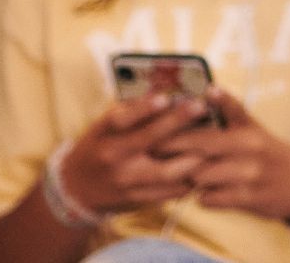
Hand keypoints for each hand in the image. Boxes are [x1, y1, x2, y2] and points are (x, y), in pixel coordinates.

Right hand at [54, 91, 215, 215]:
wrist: (77, 189)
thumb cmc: (99, 146)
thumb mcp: (104, 126)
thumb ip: (131, 110)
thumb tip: (166, 90)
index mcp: (104, 134)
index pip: (121, 119)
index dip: (143, 109)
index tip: (164, 97)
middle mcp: (114, 157)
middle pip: (148, 140)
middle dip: (176, 122)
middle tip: (199, 107)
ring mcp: (126, 181)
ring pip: (166, 171)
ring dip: (192, 155)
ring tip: (212, 138)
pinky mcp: (137, 199)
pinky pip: (169, 191)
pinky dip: (189, 178)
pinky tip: (204, 164)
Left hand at [155, 90, 289, 221]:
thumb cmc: (268, 152)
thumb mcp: (253, 126)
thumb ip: (231, 109)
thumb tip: (210, 89)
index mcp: (245, 130)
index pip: (203, 129)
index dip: (174, 132)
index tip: (153, 132)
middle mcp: (248, 151)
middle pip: (199, 151)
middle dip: (173, 153)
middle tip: (152, 152)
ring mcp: (248, 175)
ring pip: (202, 177)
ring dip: (188, 177)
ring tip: (179, 173)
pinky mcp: (248, 199)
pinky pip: (211, 199)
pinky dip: (203, 197)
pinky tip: (203, 193)